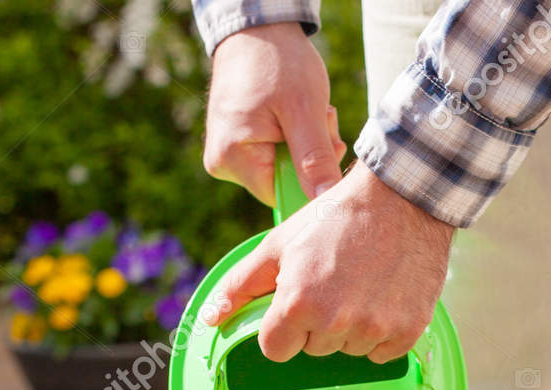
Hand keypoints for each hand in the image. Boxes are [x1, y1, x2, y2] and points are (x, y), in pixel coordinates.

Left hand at [201, 162, 456, 363]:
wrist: (402, 198)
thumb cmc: (335, 217)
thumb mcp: (279, 244)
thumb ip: (242, 284)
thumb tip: (210, 318)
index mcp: (298, 302)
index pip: (275, 350)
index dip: (283, 327)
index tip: (297, 302)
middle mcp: (335, 323)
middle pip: (314, 350)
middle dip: (319, 324)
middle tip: (335, 282)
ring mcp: (373, 330)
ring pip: (349, 352)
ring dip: (351, 328)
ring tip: (362, 284)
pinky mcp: (405, 332)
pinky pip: (382, 354)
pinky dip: (382, 332)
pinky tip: (384, 296)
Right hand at [204, 22, 345, 204]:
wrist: (258, 27)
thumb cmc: (278, 60)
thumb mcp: (304, 111)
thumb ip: (315, 160)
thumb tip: (326, 201)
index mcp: (232, 159)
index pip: (283, 197)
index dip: (312, 177)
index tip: (328, 143)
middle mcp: (222, 162)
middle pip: (283, 183)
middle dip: (311, 157)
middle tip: (322, 119)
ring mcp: (227, 153)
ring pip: (283, 168)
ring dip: (307, 144)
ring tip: (307, 109)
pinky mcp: (235, 143)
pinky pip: (274, 155)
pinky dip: (294, 137)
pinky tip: (296, 112)